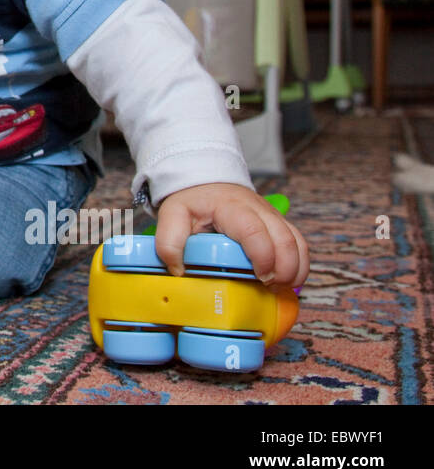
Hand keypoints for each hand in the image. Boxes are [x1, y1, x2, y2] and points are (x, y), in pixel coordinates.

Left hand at [154, 183, 308, 291]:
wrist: (205, 181)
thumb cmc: (192, 200)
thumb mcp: (172, 215)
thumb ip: (169, 242)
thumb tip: (178, 270)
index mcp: (232, 208)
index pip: (255, 231)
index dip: (263, 256)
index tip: (261, 277)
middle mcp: (259, 210)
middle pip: (285, 239)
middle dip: (285, 269)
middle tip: (271, 287)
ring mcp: (272, 217)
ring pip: (298, 242)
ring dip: (296, 269)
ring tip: (280, 287)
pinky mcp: (279, 225)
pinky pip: (300, 244)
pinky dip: (300, 265)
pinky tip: (288, 281)